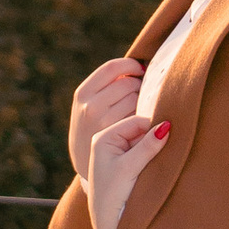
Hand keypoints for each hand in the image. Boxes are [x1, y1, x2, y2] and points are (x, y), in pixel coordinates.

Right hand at [68, 56, 142, 187]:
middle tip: (139, 93)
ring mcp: (105, 122)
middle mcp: (91, 107)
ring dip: (142, 99)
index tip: (140, 69)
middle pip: (128, 83)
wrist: (87, 162)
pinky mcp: (119, 137)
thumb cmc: (93, 127)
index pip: (112, 68)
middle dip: (138, 84)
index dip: (130, 65)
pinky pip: (142, 116)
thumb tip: (138, 65)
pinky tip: (142, 120)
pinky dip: (145, 115)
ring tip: (138, 108)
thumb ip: (106, 86)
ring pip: (136, 98)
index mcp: (82, 94)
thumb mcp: (89, 104)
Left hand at [86, 114, 168, 228]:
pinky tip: (155, 169)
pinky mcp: (124, 165)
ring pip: (143, 143)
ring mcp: (116, 153)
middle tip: (167, 152)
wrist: (107, 223)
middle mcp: (108, 142)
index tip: (172, 137)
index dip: (155, 128)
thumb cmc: (113, 195)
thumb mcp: (129, 168)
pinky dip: (151, 159)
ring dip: (154, 150)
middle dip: (154, 140)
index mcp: (103, 137)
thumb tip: (167, 125)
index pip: (137, 122)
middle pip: (140, 131)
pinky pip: (142, 154)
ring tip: (159, 164)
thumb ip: (147, 146)